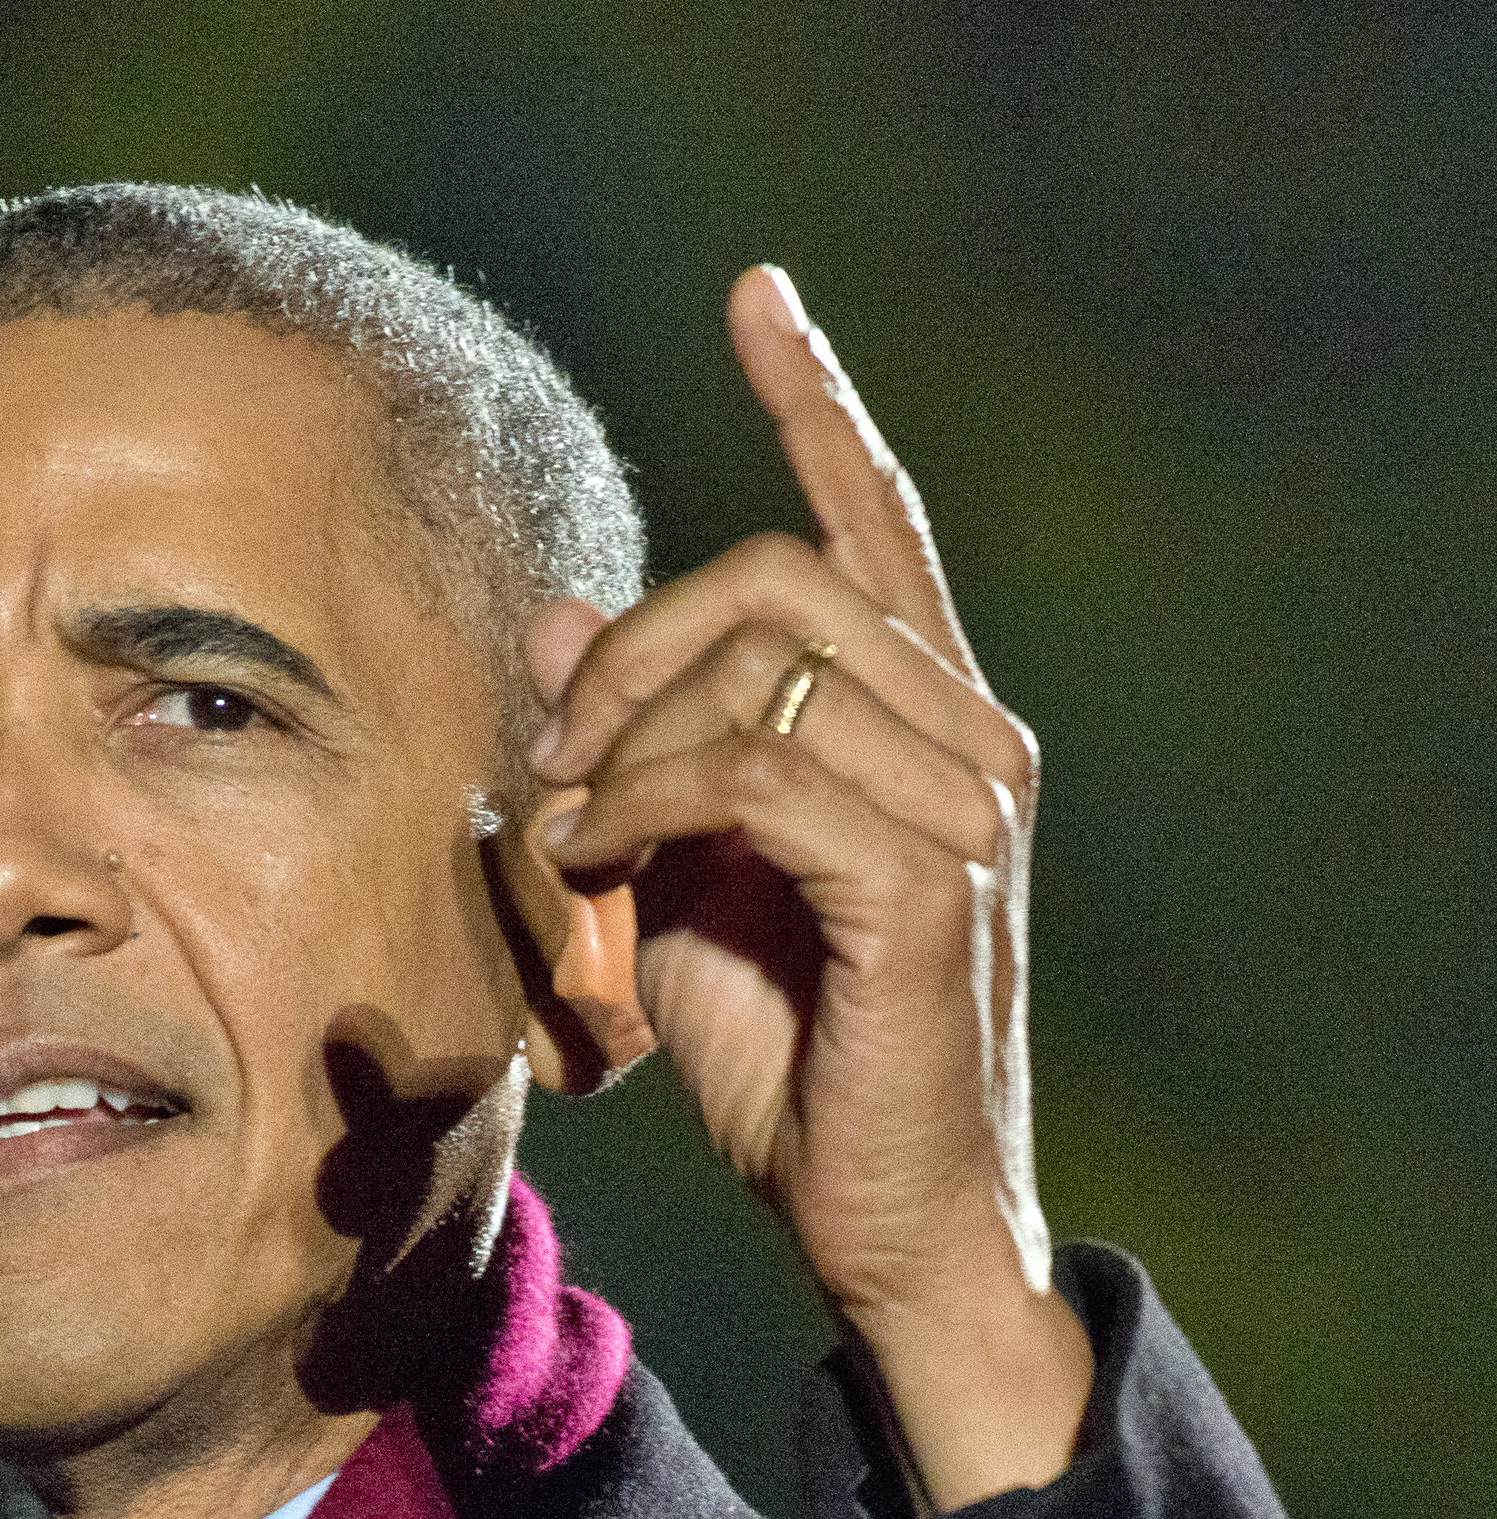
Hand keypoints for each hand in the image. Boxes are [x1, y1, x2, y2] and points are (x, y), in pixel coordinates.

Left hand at [498, 266, 1092, 1511]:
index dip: (814, 402)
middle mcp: (966, 739)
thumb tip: (564, 618)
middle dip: (635, 645)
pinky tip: (593, 859)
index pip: (874, 528)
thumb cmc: (794, 1067)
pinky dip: (647, 802)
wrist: (886, 1225)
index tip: (758, 293)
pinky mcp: (928, 884)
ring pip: (765, 666)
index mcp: (921, 724)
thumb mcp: (684, 888)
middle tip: (550, 762)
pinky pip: (758, 772)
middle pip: (782, 577)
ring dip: (627, 738)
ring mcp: (963, 807)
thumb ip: (641, 753)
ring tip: (567, 833)